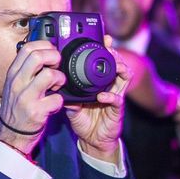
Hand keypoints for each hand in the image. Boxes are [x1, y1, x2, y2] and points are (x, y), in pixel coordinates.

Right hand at [0, 40, 64, 155]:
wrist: (11, 135)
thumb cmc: (17, 109)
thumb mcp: (15, 86)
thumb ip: (25, 70)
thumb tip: (43, 54)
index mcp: (13, 74)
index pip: (27, 48)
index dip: (44, 46)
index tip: (52, 52)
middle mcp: (17, 83)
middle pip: (38, 57)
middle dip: (54, 57)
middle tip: (58, 66)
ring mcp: (26, 97)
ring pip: (49, 75)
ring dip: (60, 78)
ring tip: (58, 85)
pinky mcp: (36, 112)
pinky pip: (57, 99)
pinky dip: (61, 100)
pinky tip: (55, 103)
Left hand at [64, 35, 131, 163]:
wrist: (92, 140)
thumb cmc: (84, 119)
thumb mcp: (72, 103)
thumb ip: (67, 93)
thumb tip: (55, 82)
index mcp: (99, 82)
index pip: (105, 61)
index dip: (106, 49)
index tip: (103, 38)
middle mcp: (110, 86)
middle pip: (119, 64)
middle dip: (115, 54)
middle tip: (108, 47)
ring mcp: (115, 97)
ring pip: (124, 77)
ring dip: (119, 68)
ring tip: (113, 64)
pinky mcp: (117, 110)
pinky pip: (117, 100)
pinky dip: (110, 96)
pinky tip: (103, 95)